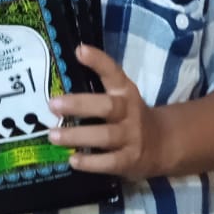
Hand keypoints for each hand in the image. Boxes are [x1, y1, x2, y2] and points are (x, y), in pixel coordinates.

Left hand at [48, 44, 163, 180]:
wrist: (161, 145)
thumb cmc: (129, 117)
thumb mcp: (120, 97)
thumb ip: (97, 88)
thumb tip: (57, 81)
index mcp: (125, 92)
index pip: (113, 72)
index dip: (98, 61)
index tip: (79, 51)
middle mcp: (130, 112)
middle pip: (107, 106)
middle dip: (79, 105)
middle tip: (52, 104)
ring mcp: (131, 137)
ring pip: (105, 136)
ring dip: (78, 136)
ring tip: (53, 135)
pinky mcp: (130, 160)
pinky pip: (110, 162)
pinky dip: (90, 162)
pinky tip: (72, 160)